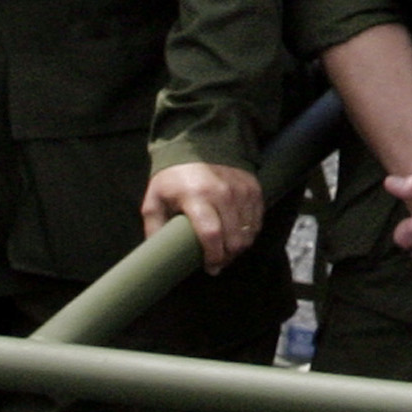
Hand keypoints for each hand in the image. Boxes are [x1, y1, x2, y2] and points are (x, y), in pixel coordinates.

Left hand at [141, 162, 263, 272]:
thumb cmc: (173, 179)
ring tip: (227, 250)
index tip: (210, 267)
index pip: (211, 234)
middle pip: (235, 237)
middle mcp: (223, 192)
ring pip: (249, 231)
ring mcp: (241, 189)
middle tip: (218, 262)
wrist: (198, 144)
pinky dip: (249, 232)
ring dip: (239, 246)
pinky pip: (257, 219)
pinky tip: (237, 235)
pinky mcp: (254, 187)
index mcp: (196, 196)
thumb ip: (154, 229)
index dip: (213, 256)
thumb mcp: (154, 201)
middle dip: (228, 256)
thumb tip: (157, 257)